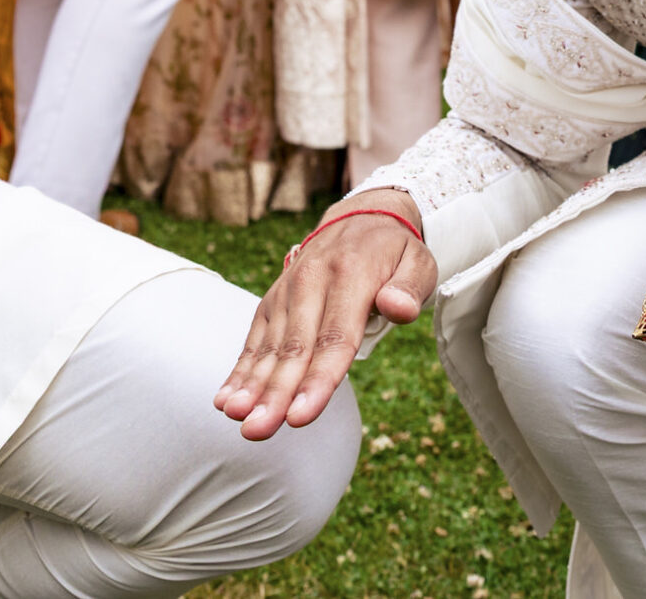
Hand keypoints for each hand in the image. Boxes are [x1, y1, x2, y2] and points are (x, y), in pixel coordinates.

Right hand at [216, 194, 435, 440]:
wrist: (361, 217)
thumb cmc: (394, 252)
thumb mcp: (419, 262)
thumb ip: (410, 287)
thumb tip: (399, 309)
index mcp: (351, 276)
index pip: (335, 337)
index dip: (318, 380)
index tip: (301, 416)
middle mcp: (312, 282)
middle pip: (295, 348)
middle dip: (276, 393)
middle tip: (259, 429)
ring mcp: (288, 291)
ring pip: (271, 346)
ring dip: (252, 385)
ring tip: (238, 418)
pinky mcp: (273, 300)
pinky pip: (255, 338)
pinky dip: (240, 369)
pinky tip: (226, 399)